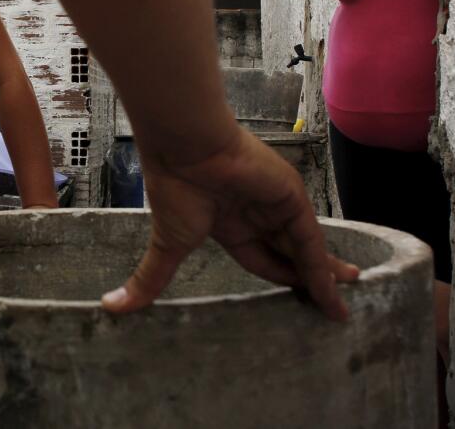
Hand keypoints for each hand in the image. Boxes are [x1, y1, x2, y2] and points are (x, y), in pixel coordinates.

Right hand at [102, 127, 359, 319]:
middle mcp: (257, 212)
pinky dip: (322, 268)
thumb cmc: (174, 189)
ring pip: (306, 248)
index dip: (278, 278)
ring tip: (343, 306)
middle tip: (330, 306)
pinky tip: (334, 292)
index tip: (295, 299)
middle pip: (289, 252)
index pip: (260, 257)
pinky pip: (310, 240)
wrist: (185, 147)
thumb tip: (110, 307)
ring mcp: (276, 203)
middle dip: (309, 278)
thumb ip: (150, 280)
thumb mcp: (167, 246)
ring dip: (326, 277)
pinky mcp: (291, 197)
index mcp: (229, 222)